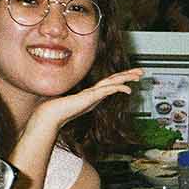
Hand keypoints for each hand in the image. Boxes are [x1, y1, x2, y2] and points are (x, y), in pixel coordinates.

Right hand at [27, 66, 143, 133]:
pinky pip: (107, 90)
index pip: (108, 84)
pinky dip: (119, 88)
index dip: (119, 80)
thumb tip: (78, 108)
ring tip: (138, 75)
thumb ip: (78, 108)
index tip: (129, 78)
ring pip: (113, 82)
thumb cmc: (56, 115)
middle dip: (127, 75)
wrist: (48, 117)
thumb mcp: (73, 112)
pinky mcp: (90, 97)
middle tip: (139, 72)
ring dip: (127, 78)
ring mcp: (91, 93)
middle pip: (113, 80)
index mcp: (89, 96)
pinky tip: (128, 90)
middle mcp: (92, 92)